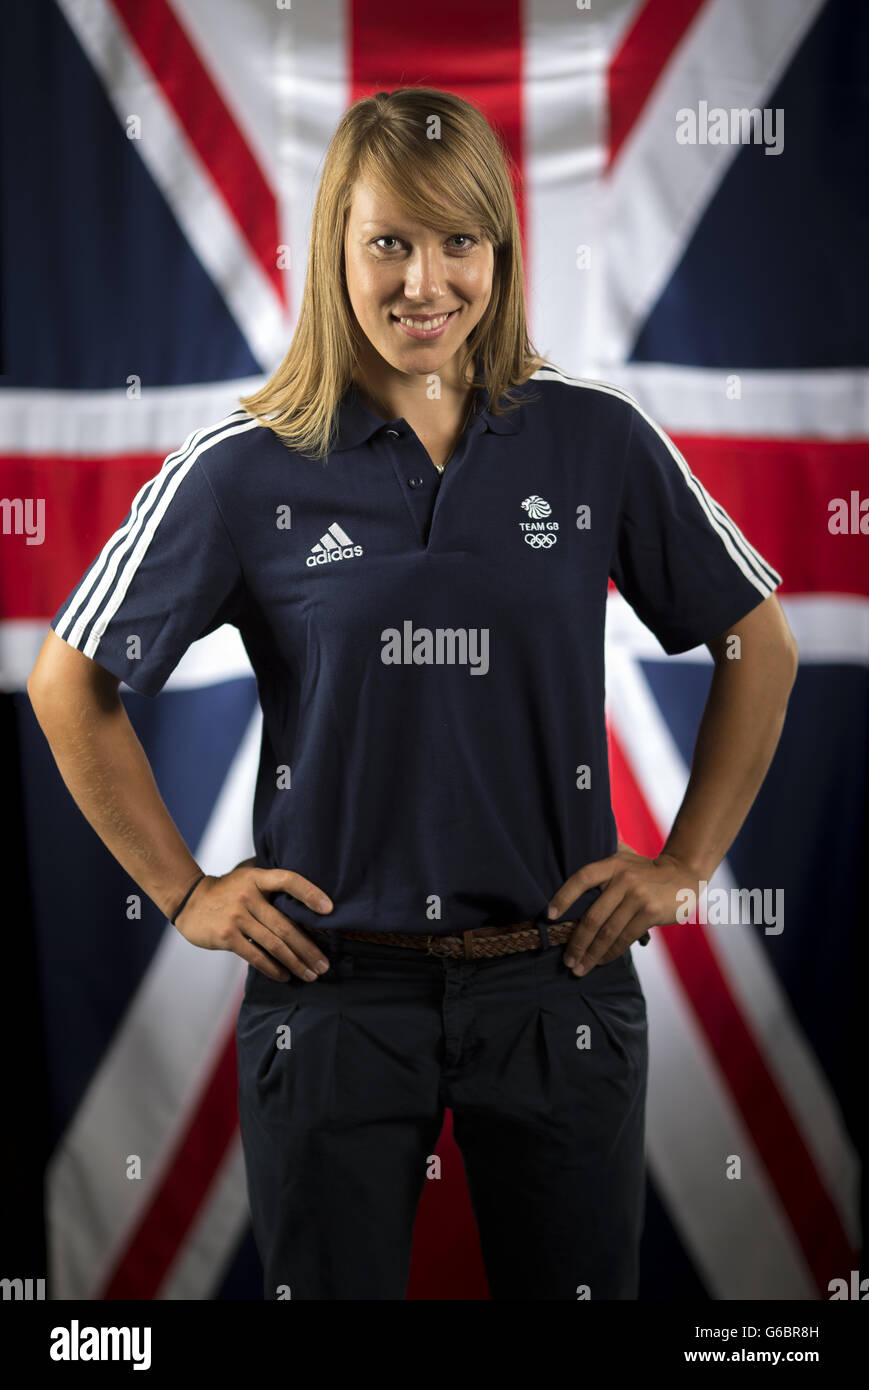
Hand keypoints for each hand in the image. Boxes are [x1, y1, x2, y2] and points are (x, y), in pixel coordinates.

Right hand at [172, 859, 333, 982]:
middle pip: (286, 925)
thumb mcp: (247, 875)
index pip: (289, 880)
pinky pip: (255, 956)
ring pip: (274, 944)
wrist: (188, 900)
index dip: (310, 893)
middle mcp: (248, 895)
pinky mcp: (227, 936)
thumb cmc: (226, 890)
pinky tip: (285, 976)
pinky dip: (273, 968)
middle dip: (309, 948)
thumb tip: (305, 883)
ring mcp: (237, 916)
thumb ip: (270, 878)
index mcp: (258, 878)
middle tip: (324, 965)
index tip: (329, 910)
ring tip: (310, 975)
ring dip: (296, 963)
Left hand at [548, 841, 699, 975]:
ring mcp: (638, 896)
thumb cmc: (645, 871)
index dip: (563, 896)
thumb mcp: (624, 858)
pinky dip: (611, 953)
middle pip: (592, 916)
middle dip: (576, 942)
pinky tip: (601, 961)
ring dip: (591, 954)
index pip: (581, 878)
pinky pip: (625, 938)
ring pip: (608, 932)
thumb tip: (568, 868)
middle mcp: (623, 878)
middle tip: (566, 960)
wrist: (683, 874)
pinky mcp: (650, 912)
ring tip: (579, 968)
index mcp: (612, 864)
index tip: (549, 915)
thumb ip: (602, 864)